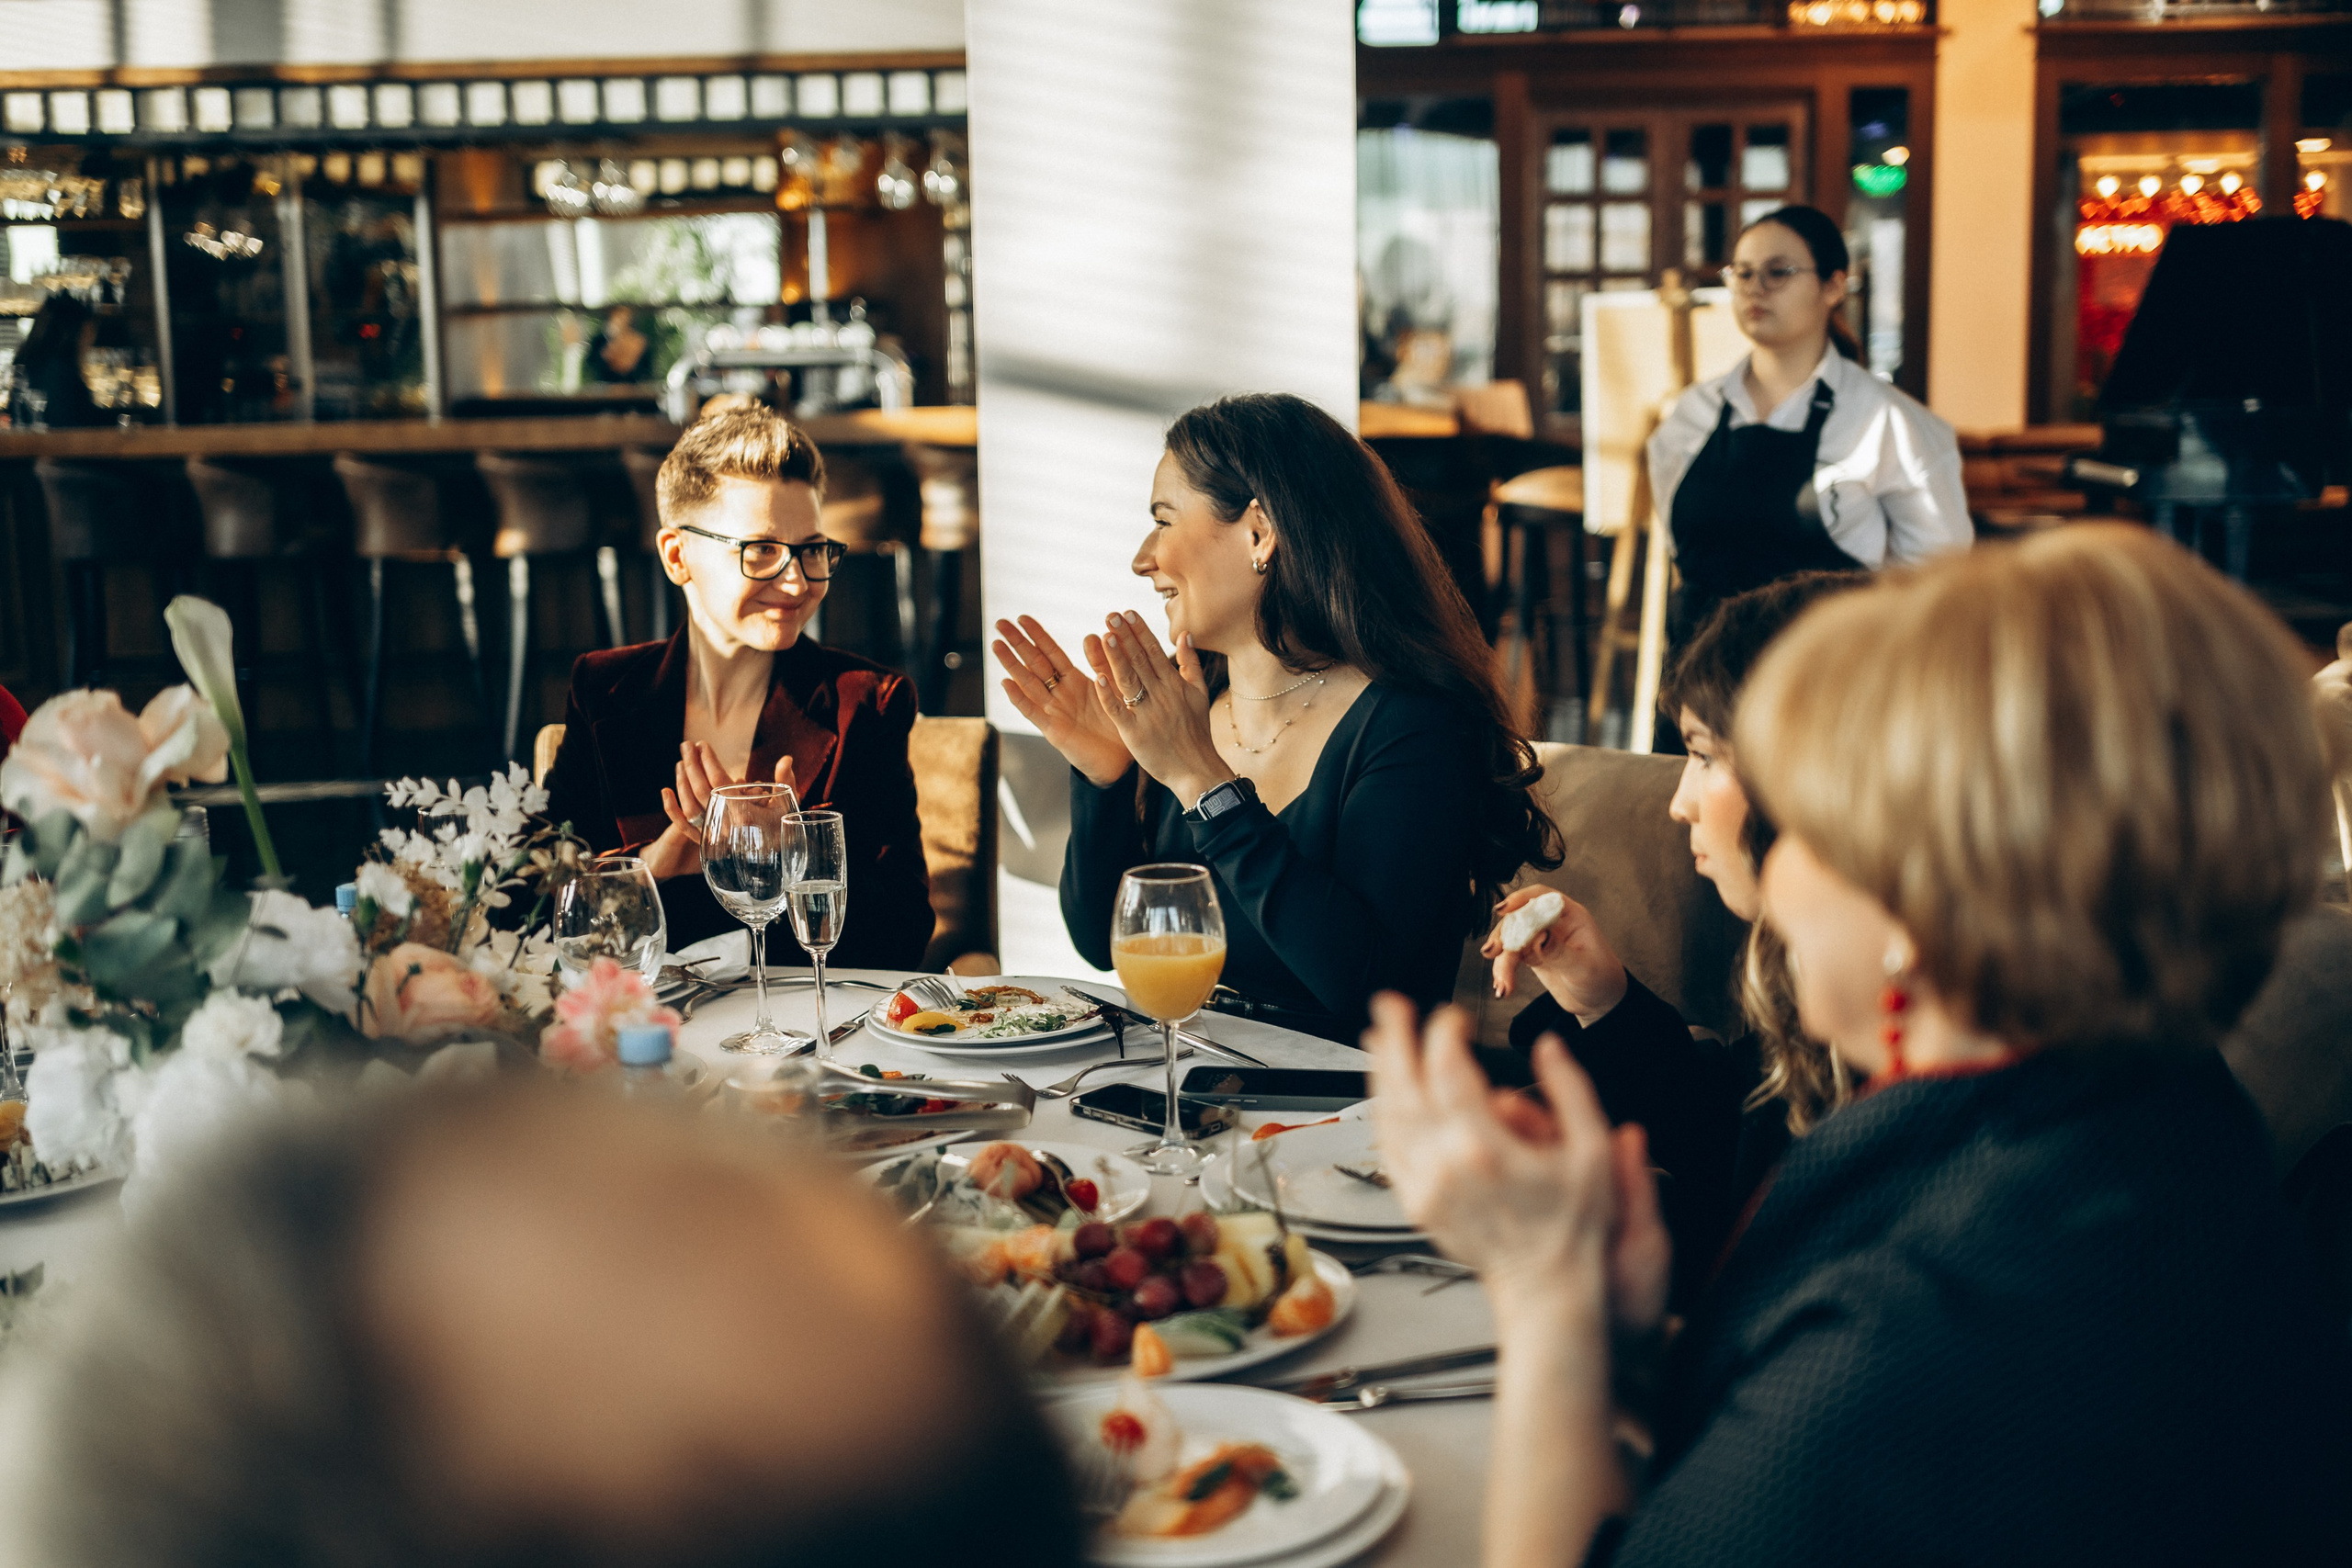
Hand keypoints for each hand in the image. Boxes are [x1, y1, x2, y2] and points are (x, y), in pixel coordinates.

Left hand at [640, 746, 795, 880]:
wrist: (775, 866)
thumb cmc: (783, 832)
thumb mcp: (787, 806)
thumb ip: (785, 781)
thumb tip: (786, 758)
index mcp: (744, 814)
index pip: (719, 783)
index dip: (709, 762)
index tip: (703, 744)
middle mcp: (725, 825)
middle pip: (701, 790)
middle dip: (693, 764)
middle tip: (688, 745)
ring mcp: (713, 836)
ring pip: (690, 805)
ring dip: (682, 781)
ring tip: (682, 760)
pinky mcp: (706, 843)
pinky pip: (684, 827)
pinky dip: (672, 810)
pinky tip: (665, 791)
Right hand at [993, 616, 1132, 786]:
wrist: (1121, 759)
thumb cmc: (1118, 723)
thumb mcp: (1112, 687)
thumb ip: (1102, 663)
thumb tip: (1094, 633)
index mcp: (1074, 681)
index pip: (1051, 653)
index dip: (1037, 635)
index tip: (1022, 617)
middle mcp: (1059, 694)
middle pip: (1034, 664)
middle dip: (1017, 644)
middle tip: (1000, 624)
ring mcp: (1054, 711)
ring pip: (1028, 683)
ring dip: (1012, 665)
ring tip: (997, 645)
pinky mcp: (1054, 730)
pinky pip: (1033, 712)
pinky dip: (1019, 698)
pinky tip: (1006, 683)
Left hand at [1086, 611, 1230, 807]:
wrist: (1198, 770)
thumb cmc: (1197, 733)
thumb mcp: (1199, 694)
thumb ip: (1191, 663)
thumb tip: (1185, 634)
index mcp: (1175, 685)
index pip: (1154, 652)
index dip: (1140, 631)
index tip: (1127, 612)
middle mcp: (1162, 696)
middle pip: (1140, 661)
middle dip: (1124, 636)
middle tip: (1110, 614)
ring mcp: (1148, 714)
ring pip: (1129, 681)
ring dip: (1116, 657)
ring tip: (1104, 635)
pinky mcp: (1135, 734)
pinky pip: (1119, 711)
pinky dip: (1108, 695)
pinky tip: (1097, 678)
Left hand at [1366, 994, 1667, 1334]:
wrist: (1545, 1286)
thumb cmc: (1573, 1225)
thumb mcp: (1592, 1151)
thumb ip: (1571, 1090)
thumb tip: (1548, 1046)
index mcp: (1485, 1146)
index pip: (1448, 1068)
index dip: (1444, 1032)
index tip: (1453, 1017)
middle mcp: (1446, 1164)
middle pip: (1405, 1084)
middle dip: (1395, 1037)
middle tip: (1389, 1005)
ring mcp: (1425, 1185)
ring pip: (1388, 1115)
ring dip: (1381, 1072)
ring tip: (1378, 1039)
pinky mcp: (1416, 1203)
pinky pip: (1388, 1149)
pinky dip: (1382, 1114)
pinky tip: (1384, 1095)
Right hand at [1483, 888, 1627, 1024]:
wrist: (1600, 1002)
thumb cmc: (1602, 980)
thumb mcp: (1584, 967)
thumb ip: (1560, 952)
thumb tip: (1538, 937)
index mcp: (1571, 916)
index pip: (1543, 897)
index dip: (1521, 899)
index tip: (1502, 910)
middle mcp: (1553, 924)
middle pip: (1519, 919)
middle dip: (1503, 935)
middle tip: (1492, 952)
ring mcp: (1540, 940)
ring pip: (1511, 941)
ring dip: (1502, 961)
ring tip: (1502, 985)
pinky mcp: (1532, 956)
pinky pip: (1511, 958)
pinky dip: (1503, 971)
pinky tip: (1502, 988)